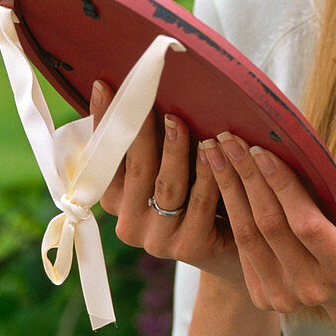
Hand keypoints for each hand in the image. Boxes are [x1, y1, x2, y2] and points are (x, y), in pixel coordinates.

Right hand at [91, 81, 244, 284]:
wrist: (231, 250)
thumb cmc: (196, 195)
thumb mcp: (168, 169)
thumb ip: (152, 144)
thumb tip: (141, 90)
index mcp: (117, 202)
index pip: (105, 157)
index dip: (104, 122)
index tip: (105, 86)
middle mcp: (130, 224)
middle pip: (137, 168)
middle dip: (140, 129)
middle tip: (148, 96)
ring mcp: (158, 239)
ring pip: (167, 185)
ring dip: (174, 149)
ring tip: (181, 120)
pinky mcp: (190, 247)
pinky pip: (201, 202)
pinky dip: (208, 172)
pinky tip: (214, 149)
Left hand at [202, 135, 335, 318]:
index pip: (306, 223)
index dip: (282, 186)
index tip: (261, 149)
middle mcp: (313, 288)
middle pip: (270, 227)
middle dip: (247, 177)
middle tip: (230, 139)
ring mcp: (285, 297)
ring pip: (247, 237)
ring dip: (228, 190)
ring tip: (214, 152)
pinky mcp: (264, 297)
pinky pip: (241, 248)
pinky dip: (228, 212)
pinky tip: (219, 180)